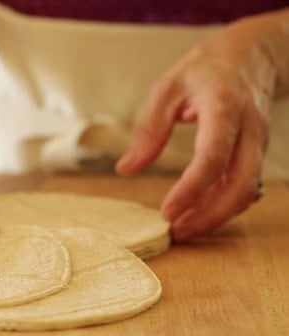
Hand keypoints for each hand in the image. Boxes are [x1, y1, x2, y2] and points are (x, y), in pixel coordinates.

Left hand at [116, 21, 274, 240]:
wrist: (253, 55)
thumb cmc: (204, 69)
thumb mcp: (167, 89)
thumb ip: (148, 131)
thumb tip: (125, 170)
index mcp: (224, 109)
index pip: (212, 158)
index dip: (191, 190)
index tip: (167, 212)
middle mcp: (249, 130)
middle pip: (239, 185)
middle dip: (209, 216)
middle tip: (175, 231)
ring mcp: (258, 143)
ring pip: (246, 191)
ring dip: (215, 216)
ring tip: (182, 228)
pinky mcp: (257, 153)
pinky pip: (245, 186)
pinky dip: (223, 204)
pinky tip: (198, 212)